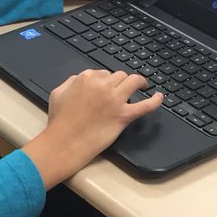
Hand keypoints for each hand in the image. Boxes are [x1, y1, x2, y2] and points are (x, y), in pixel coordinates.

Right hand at [22, 69, 161, 187]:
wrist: (64, 142)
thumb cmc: (59, 121)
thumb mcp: (58, 93)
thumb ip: (71, 82)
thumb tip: (81, 80)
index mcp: (86, 78)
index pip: (103, 73)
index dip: (106, 80)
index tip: (106, 87)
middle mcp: (102, 86)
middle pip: (119, 76)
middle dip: (120, 81)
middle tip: (121, 89)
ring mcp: (115, 100)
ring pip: (133, 81)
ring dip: (138, 82)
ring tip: (142, 86)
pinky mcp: (123, 115)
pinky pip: (145, 105)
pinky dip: (155, 101)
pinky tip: (159, 97)